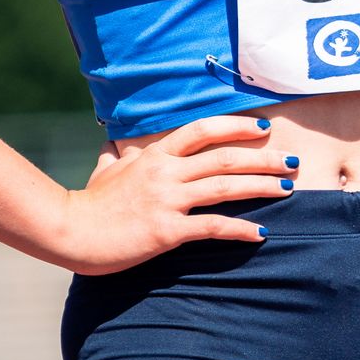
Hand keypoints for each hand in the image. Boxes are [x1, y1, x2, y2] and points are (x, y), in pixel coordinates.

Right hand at [58, 113, 296, 274]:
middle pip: (224, 157)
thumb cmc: (89, 203)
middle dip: (263, 158)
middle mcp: (166, 171)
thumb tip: (115, 145)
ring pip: (225, 186)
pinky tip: (262, 233)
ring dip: (261, 187)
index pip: (202, 130)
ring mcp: (167, 200)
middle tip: (291, 162)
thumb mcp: (106, 169)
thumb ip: (120, 156)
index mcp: (155, 154)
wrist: (68, 231)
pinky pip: (212, 227)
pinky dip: (241, 229)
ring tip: (287, 189)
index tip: (263, 127)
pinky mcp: (166, 231)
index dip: (236, 125)